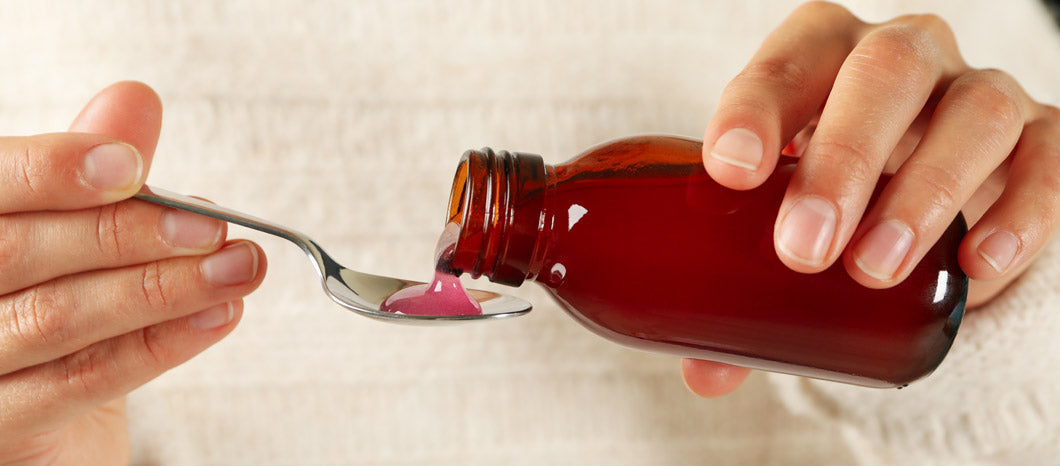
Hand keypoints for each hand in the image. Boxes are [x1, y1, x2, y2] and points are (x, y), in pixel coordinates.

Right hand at [0, 82, 267, 463]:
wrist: (47, 427)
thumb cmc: (54, 308)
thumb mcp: (75, 239)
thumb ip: (95, 175)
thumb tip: (134, 102)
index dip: (54, 172)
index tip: (133, 168)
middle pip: (20, 251)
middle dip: (128, 234)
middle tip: (213, 226)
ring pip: (56, 318)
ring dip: (161, 289)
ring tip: (236, 270)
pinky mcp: (0, 425)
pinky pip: (80, 381)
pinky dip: (159, 345)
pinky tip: (217, 317)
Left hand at [685, 1, 1059, 396]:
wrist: (921, 197)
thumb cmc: (831, 198)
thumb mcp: (779, 220)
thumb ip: (737, 289)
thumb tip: (705, 374)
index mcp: (822, 58)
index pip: (788, 61)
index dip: (756, 107)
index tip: (732, 172)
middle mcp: (905, 57)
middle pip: (884, 73)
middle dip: (842, 160)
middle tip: (803, 249)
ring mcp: (977, 93)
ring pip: (973, 113)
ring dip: (925, 192)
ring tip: (875, 270)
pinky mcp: (1040, 139)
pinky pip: (1049, 161)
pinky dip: (1021, 214)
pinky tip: (977, 266)